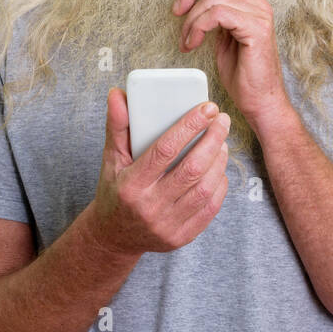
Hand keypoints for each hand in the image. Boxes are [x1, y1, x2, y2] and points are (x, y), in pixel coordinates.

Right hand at [85, 88, 231, 256]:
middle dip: (212, 140)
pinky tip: (220, 168)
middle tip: (222, 120)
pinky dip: (220, 184)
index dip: (189, 126)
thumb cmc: (115, 191)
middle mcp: (150, 207)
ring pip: (205, 188)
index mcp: (131, 185)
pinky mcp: (182, 236)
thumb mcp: (111, 159)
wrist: (114, 237)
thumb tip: (118, 94)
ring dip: (219, 161)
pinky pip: (210, 208)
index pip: (165, 150)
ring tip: (221, 141)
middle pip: (192, 169)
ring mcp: (168, 225)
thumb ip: (118, 126)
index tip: (207, 108)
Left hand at [172, 0, 290, 130]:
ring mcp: (259, 16)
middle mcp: (260, 4)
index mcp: (254, 2)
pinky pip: (217, 14)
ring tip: (186, 38)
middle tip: (177, 10)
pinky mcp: (255, 31)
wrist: (260, 101)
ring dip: (190, 17)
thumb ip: (218, 13)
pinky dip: (197, 27)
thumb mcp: (226, 35)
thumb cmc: (244, 73)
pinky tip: (192, 43)